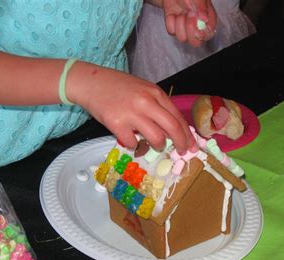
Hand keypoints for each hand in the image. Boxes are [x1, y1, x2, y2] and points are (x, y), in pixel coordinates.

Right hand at [68, 63, 196, 154]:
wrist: (91, 82)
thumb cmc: (118, 87)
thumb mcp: (143, 90)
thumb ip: (157, 106)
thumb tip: (172, 129)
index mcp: (155, 93)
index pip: (177, 117)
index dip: (188, 134)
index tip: (192, 145)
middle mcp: (146, 102)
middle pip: (172, 128)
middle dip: (181, 143)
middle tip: (183, 152)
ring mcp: (131, 113)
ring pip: (156, 138)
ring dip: (158, 146)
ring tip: (154, 145)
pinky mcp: (116, 123)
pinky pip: (132, 142)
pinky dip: (133, 145)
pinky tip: (130, 139)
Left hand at [161, 0, 216, 46]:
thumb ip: (202, 7)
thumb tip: (204, 18)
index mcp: (208, 19)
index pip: (208, 34)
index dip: (201, 31)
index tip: (196, 19)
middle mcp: (198, 27)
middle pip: (196, 42)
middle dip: (190, 29)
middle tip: (188, 15)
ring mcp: (186, 29)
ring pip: (182, 38)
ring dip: (180, 23)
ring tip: (180, 13)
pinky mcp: (174, 28)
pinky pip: (171, 31)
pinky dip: (170, 21)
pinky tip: (173, 14)